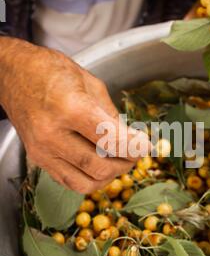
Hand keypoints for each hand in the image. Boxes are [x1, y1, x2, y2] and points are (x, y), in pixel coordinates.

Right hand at [0, 38, 149, 192]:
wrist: (13, 75)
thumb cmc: (51, 72)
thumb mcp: (90, 83)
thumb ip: (111, 115)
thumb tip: (131, 139)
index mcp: (69, 108)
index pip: (111, 140)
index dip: (136, 147)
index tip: (148, 146)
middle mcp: (53, 134)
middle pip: (100, 166)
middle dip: (126, 162)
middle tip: (136, 153)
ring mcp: (43, 151)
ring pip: (87, 182)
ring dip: (110, 176)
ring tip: (119, 161)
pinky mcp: (39, 161)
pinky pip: (71, 183)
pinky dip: (91, 179)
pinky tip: (100, 165)